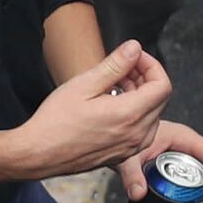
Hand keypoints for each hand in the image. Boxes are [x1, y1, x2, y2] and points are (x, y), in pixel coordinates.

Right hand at [19, 39, 169, 180]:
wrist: (39, 154)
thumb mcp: (83, 85)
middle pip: (159, 98)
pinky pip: (142, 129)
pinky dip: (134, 112)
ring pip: (152, 114)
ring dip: (140, 95)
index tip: (134, 58)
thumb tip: (134, 49)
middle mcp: (137, 134)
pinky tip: (110, 106)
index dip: (152, 65)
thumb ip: (114, 65)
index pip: (163, 85)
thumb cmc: (55, 122)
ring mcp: (132, 147)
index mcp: (129, 114)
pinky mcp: (124, 154)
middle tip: (120, 69)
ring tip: (112, 86)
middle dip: (144, 78)